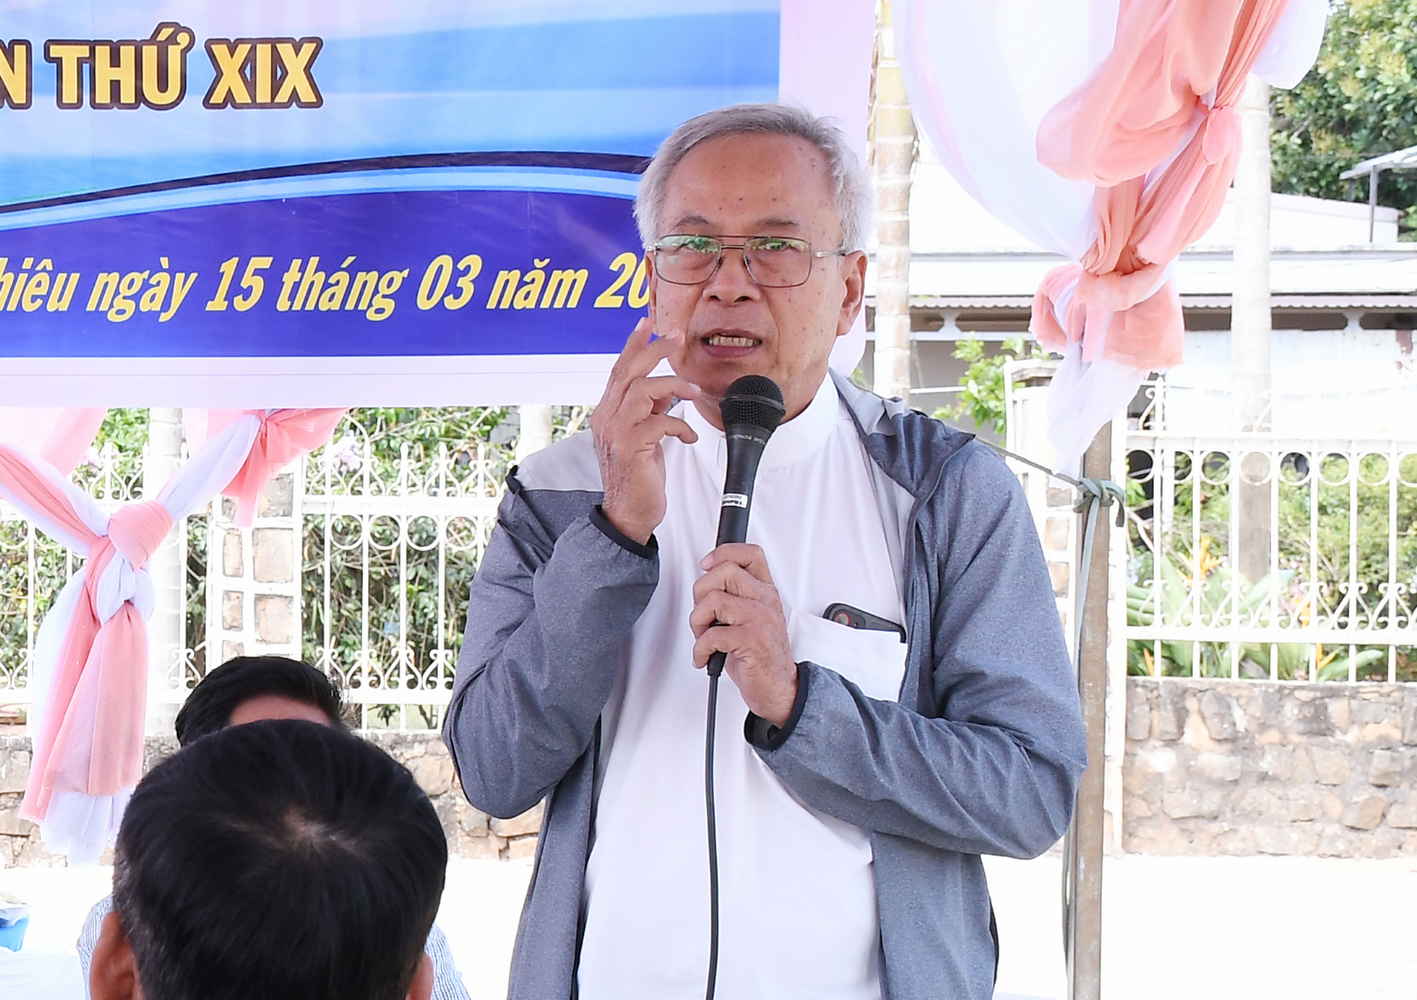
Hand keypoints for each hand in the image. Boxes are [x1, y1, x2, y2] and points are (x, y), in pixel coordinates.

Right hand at [590, 317, 700, 543]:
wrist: (628, 513)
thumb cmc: (638, 475)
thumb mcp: (643, 436)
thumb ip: (649, 410)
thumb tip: (666, 390)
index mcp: (607, 412)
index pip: (619, 370)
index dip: (633, 344)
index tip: (647, 322)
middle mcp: (606, 417)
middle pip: (629, 371)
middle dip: (654, 349)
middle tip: (676, 338)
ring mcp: (616, 432)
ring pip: (643, 390)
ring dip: (674, 387)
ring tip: (694, 394)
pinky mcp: (631, 447)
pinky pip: (660, 421)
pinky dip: (681, 425)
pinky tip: (689, 437)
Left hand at [690, 543, 797, 725]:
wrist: (779, 688)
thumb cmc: (759, 654)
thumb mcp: (751, 618)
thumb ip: (734, 596)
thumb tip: (704, 581)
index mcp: (765, 591)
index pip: (750, 553)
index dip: (724, 552)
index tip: (707, 565)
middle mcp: (765, 600)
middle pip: (723, 572)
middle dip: (700, 594)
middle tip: (704, 616)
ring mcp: (760, 619)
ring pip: (712, 601)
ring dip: (697, 623)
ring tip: (704, 638)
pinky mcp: (751, 640)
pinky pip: (711, 635)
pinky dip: (700, 650)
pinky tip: (706, 657)